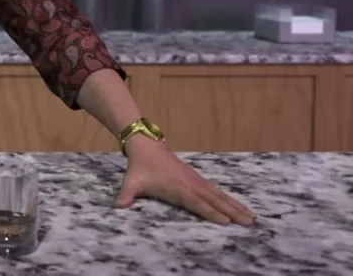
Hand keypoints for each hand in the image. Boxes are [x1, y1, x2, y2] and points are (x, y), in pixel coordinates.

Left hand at [115, 138, 255, 225]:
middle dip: (233, 212)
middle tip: (250, 222)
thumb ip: (126, 195)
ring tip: (251, 217)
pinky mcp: (196, 178)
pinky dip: (228, 198)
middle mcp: (191, 184)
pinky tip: (237, 205)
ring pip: (219, 195)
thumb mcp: (131, 181)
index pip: (197, 203)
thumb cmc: (140, 167)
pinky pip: (215, 190)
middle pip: (215, 200)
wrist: (146, 145)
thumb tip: (117, 206)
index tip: (227, 222)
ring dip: (235, 205)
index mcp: (178, 188)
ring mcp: (196, 180)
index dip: (211, 213)